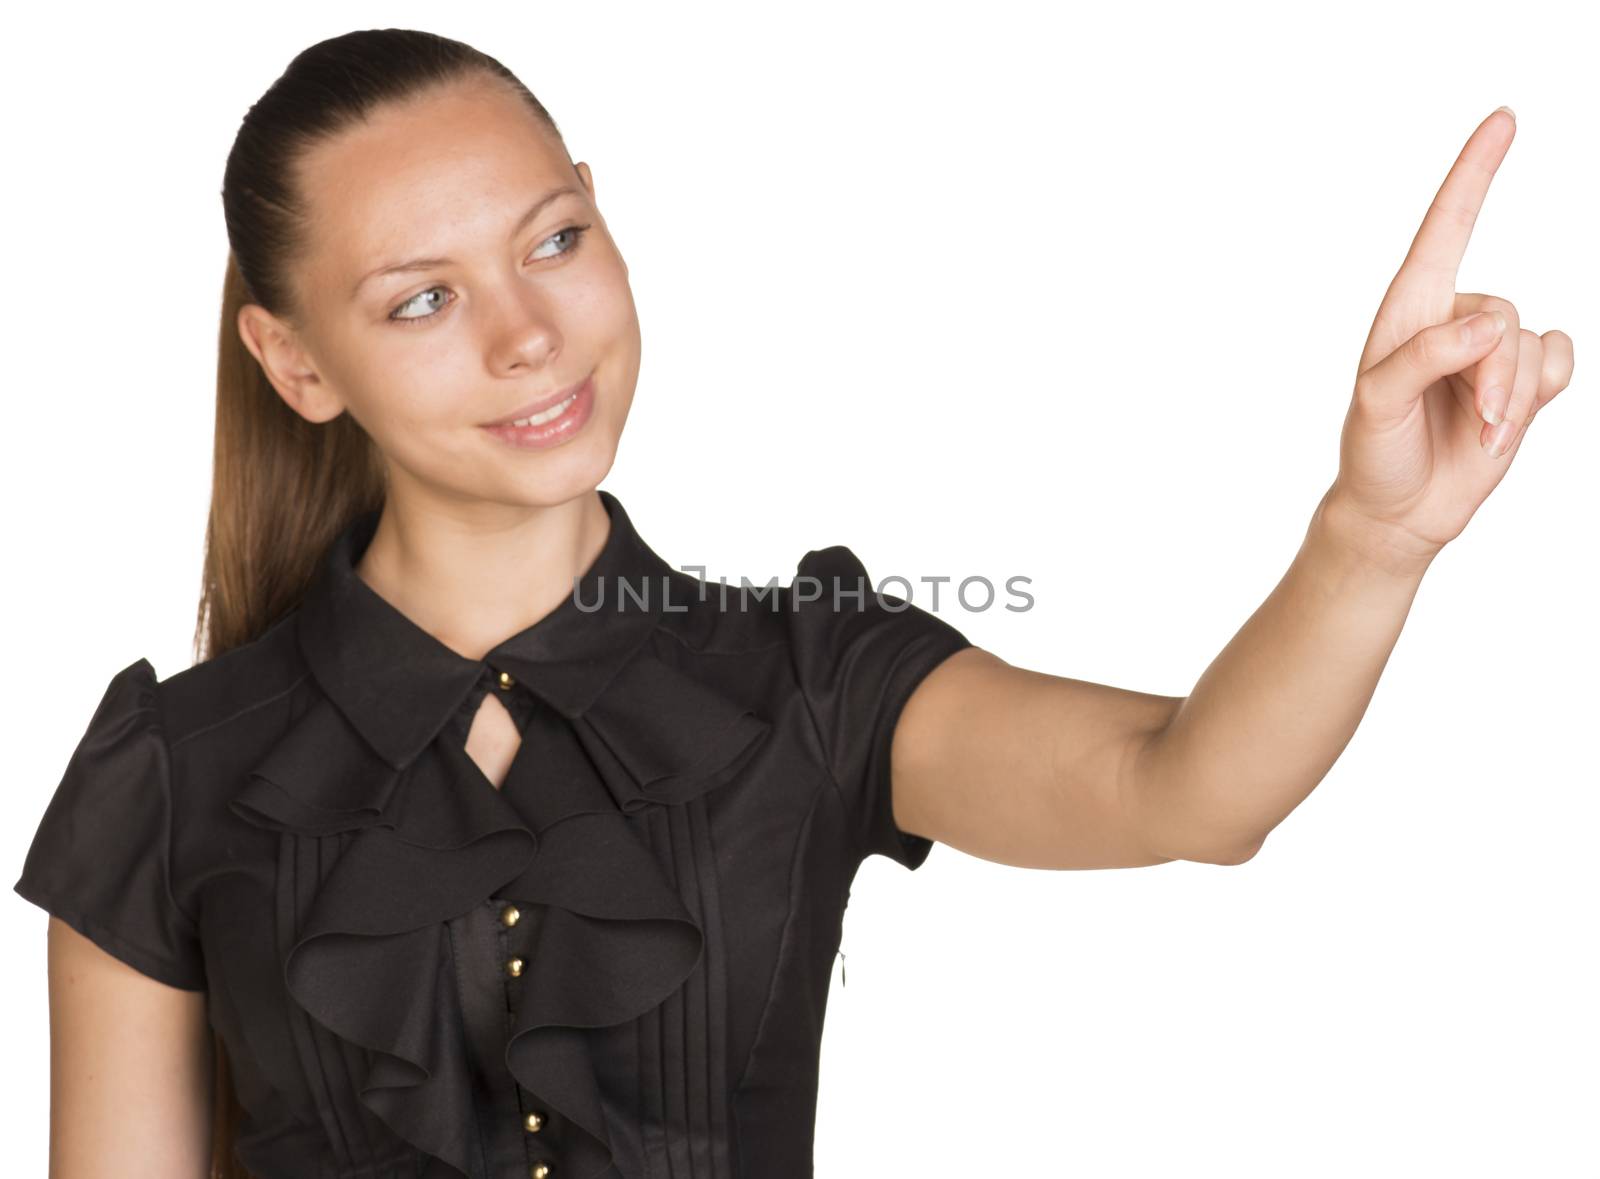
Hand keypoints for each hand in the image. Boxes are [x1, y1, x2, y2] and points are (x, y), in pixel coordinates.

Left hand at [1325, 108, 1574, 574]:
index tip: (1503, 119)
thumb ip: (1426, 358)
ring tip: (1478, 432)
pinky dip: (1537, 401)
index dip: (1474, 173)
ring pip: (1532, 343)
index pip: (1444, 228)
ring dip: (1512, 398)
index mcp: (1408, 309)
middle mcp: (1453, 318)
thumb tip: (1489, 327)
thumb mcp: (1378, 406)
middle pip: (1503, 313)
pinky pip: (1560, 363)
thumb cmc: (1376, 452)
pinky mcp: (1522, 381)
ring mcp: (1490, 350)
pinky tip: (1503, 428)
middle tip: (1470, 420)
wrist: (1401, 511)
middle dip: (1493, 374)